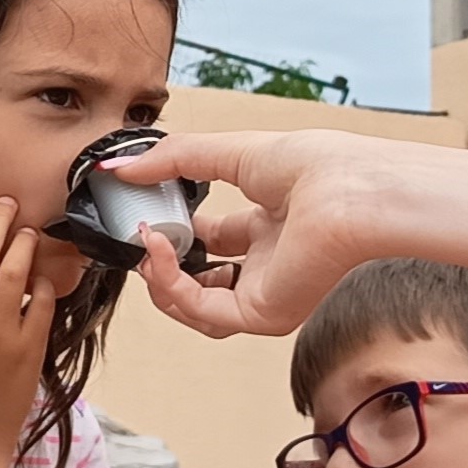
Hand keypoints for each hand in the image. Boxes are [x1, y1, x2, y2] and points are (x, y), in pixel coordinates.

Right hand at [128, 130, 389, 338]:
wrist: (348, 194)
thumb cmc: (316, 168)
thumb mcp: (230, 152)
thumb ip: (173, 159)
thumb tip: (119, 167)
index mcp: (270, 228)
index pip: (212, 240)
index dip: (176, 229)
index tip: (147, 211)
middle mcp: (268, 266)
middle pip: (202, 279)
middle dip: (164, 259)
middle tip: (142, 232)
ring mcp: (264, 294)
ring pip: (196, 307)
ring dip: (161, 278)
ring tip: (146, 243)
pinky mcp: (261, 315)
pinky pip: (201, 311)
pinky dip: (171, 283)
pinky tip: (159, 248)